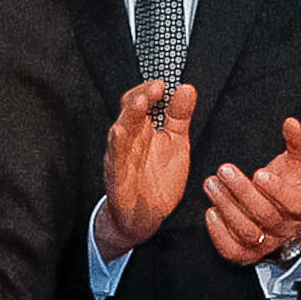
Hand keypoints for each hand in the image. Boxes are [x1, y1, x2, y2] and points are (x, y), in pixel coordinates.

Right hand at [93, 81, 196, 257]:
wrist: (142, 216)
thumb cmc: (157, 179)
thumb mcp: (176, 143)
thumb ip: (179, 117)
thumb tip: (186, 89)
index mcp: (143, 129)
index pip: (141, 101)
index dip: (151, 90)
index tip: (166, 83)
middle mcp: (129, 139)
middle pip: (129, 110)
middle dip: (141, 96)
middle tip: (157, 88)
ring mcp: (121, 156)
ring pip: (120, 130)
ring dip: (128, 115)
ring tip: (140, 102)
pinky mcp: (117, 176)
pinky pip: (114, 158)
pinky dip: (117, 144)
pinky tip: (120, 132)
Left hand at [203, 118, 300, 266]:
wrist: (276, 215)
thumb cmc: (285, 184)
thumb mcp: (294, 164)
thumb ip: (297, 143)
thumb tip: (292, 122)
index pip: (295, 203)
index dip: (278, 191)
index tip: (259, 173)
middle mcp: (287, 229)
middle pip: (266, 215)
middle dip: (242, 192)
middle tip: (223, 170)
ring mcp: (267, 244)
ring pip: (248, 231)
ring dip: (227, 207)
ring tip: (210, 184)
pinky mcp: (246, 254)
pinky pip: (233, 250)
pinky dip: (219, 233)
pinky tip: (210, 212)